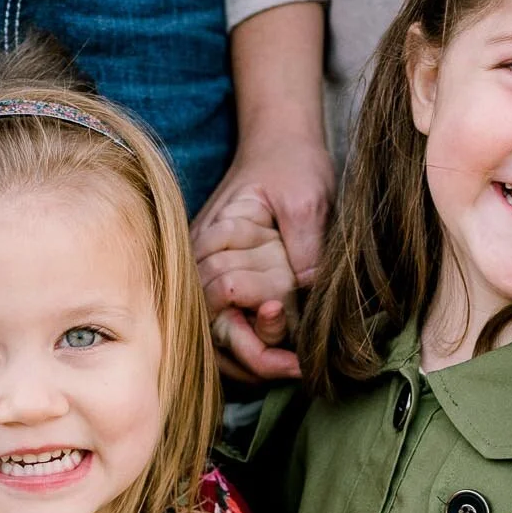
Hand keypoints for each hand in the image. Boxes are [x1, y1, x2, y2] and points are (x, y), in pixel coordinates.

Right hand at [199, 1, 334, 384]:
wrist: (279, 145)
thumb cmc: (291, 166)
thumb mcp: (307, 197)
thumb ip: (305, 243)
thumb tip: (308, 288)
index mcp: (216, 240)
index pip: (222, 301)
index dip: (254, 335)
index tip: (289, 345)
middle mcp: (203, 263)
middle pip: (213, 332)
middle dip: (254, 358)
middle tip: (297, 368)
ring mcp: (211, 276)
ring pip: (216, 339)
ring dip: (251, 361)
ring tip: (292, 367)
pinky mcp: (225, 284)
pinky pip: (226, 329)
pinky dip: (250, 349)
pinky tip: (282, 356)